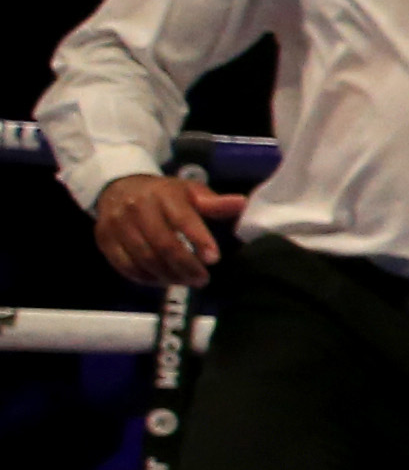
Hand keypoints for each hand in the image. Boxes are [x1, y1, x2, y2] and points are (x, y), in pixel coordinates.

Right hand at [92, 174, 238, 289]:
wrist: (119, 188)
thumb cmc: (164, 194)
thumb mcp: (190, 192)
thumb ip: (214, 202)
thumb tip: (241, 204)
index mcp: (163, 195)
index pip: (183, 219)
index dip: (199, 240)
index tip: (213, 259)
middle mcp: (137, 208)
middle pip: (163, 244)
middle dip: (186, 266)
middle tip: (202, 279)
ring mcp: (117, 225)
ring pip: (144, 259)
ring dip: (168, 276)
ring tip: (186, 281)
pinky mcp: (104, 239)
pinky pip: (126, 266)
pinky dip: (146, 278)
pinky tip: (163, 280)